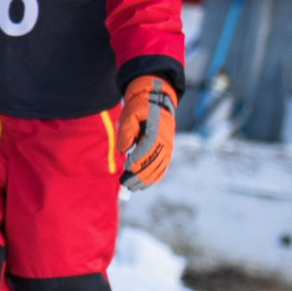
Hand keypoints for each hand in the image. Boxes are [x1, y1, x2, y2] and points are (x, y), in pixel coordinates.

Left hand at [119, 76, 175, 191]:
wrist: (156, 103)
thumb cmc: (140, 108)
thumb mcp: (130, 114)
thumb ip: (126, 131)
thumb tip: (123, 151)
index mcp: (157, 131)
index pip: (148, 148)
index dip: (138, 159)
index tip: (127, 168)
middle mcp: (165, 142)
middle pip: (154, 162)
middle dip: (139, 175)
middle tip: (125, 183)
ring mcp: (168, 148)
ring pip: (158, 168)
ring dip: (145, 179)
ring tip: (132, 187)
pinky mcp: (167, 152)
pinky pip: (162, 168)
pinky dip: (154, 177)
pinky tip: (144, 185)